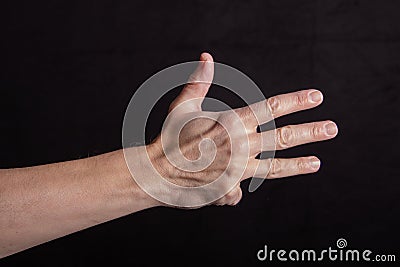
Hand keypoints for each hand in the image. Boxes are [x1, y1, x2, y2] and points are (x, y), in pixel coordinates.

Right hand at [143, 52, 337, 206]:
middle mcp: (239, 146)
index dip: (295, 101)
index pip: (271, 108)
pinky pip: (240, 189)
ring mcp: (237, 170)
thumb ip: (199, 83)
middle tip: (332, 128)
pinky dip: (236, 187)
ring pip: (275, 167)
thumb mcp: (183, 106)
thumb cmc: (169, 137)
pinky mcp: (230, 188)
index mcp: (230, 123)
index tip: (316, 97)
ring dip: (298, 164)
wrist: (157, 173)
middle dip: (310, 132)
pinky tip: (231, 188)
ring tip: (317, 162)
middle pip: (282, 138)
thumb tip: (206, 57)